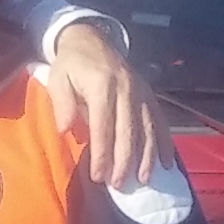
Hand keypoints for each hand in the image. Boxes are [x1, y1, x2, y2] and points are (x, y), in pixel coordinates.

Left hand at [40, 24, 157, 188]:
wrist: (90, 39)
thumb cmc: (70, 64)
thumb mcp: (57, 78)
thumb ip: (62, 103)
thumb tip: (65, 129)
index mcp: (101, 85)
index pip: (102, 125)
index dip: (102, 152)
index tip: (99, 176)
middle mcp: (125, 88)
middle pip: (128, 130)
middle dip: (124, 161)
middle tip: (119, 185)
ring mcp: (140, 91)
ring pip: (147, 127)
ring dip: (147, 156)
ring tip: (143, 180)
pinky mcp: (149, 94)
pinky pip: (159, 120)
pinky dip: (164, 142)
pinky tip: (166, 163)